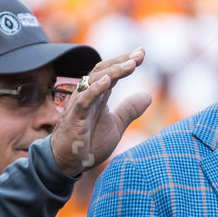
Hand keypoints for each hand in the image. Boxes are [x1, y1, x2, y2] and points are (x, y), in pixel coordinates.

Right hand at [51, 48, 151, 175]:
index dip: (125, 61)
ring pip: (94, 81)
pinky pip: (84, 100)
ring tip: (131, 64)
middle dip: (122, 60)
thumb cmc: (89, 143)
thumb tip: (148, 95)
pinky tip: (108, 81)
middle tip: (140, 54)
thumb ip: (129, 110)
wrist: (69, 163)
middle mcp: (87, 95)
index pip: (111, 72)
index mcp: (97, 96)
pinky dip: (95, 89)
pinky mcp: (74, 117)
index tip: (142, 53)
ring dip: (114, 71)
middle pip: (103, 70)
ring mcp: (79, 104)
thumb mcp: (115, 125)